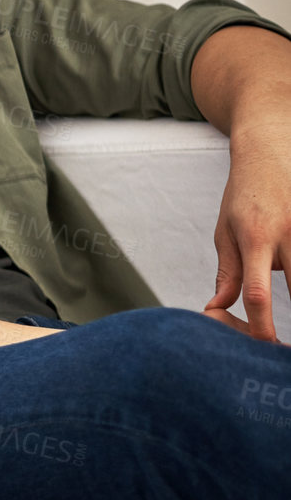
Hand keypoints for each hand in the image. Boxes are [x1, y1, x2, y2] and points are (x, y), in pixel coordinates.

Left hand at [204, 114, 290, 342]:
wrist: (271, 150)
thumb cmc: (244, 196)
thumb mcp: (225, 231)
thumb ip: (228, 273)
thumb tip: (216, 308)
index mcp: (256, 239)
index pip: (258, 292)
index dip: (262, 323)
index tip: (266, 345)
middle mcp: (289, 234)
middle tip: (285, 349)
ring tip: (287, 296)